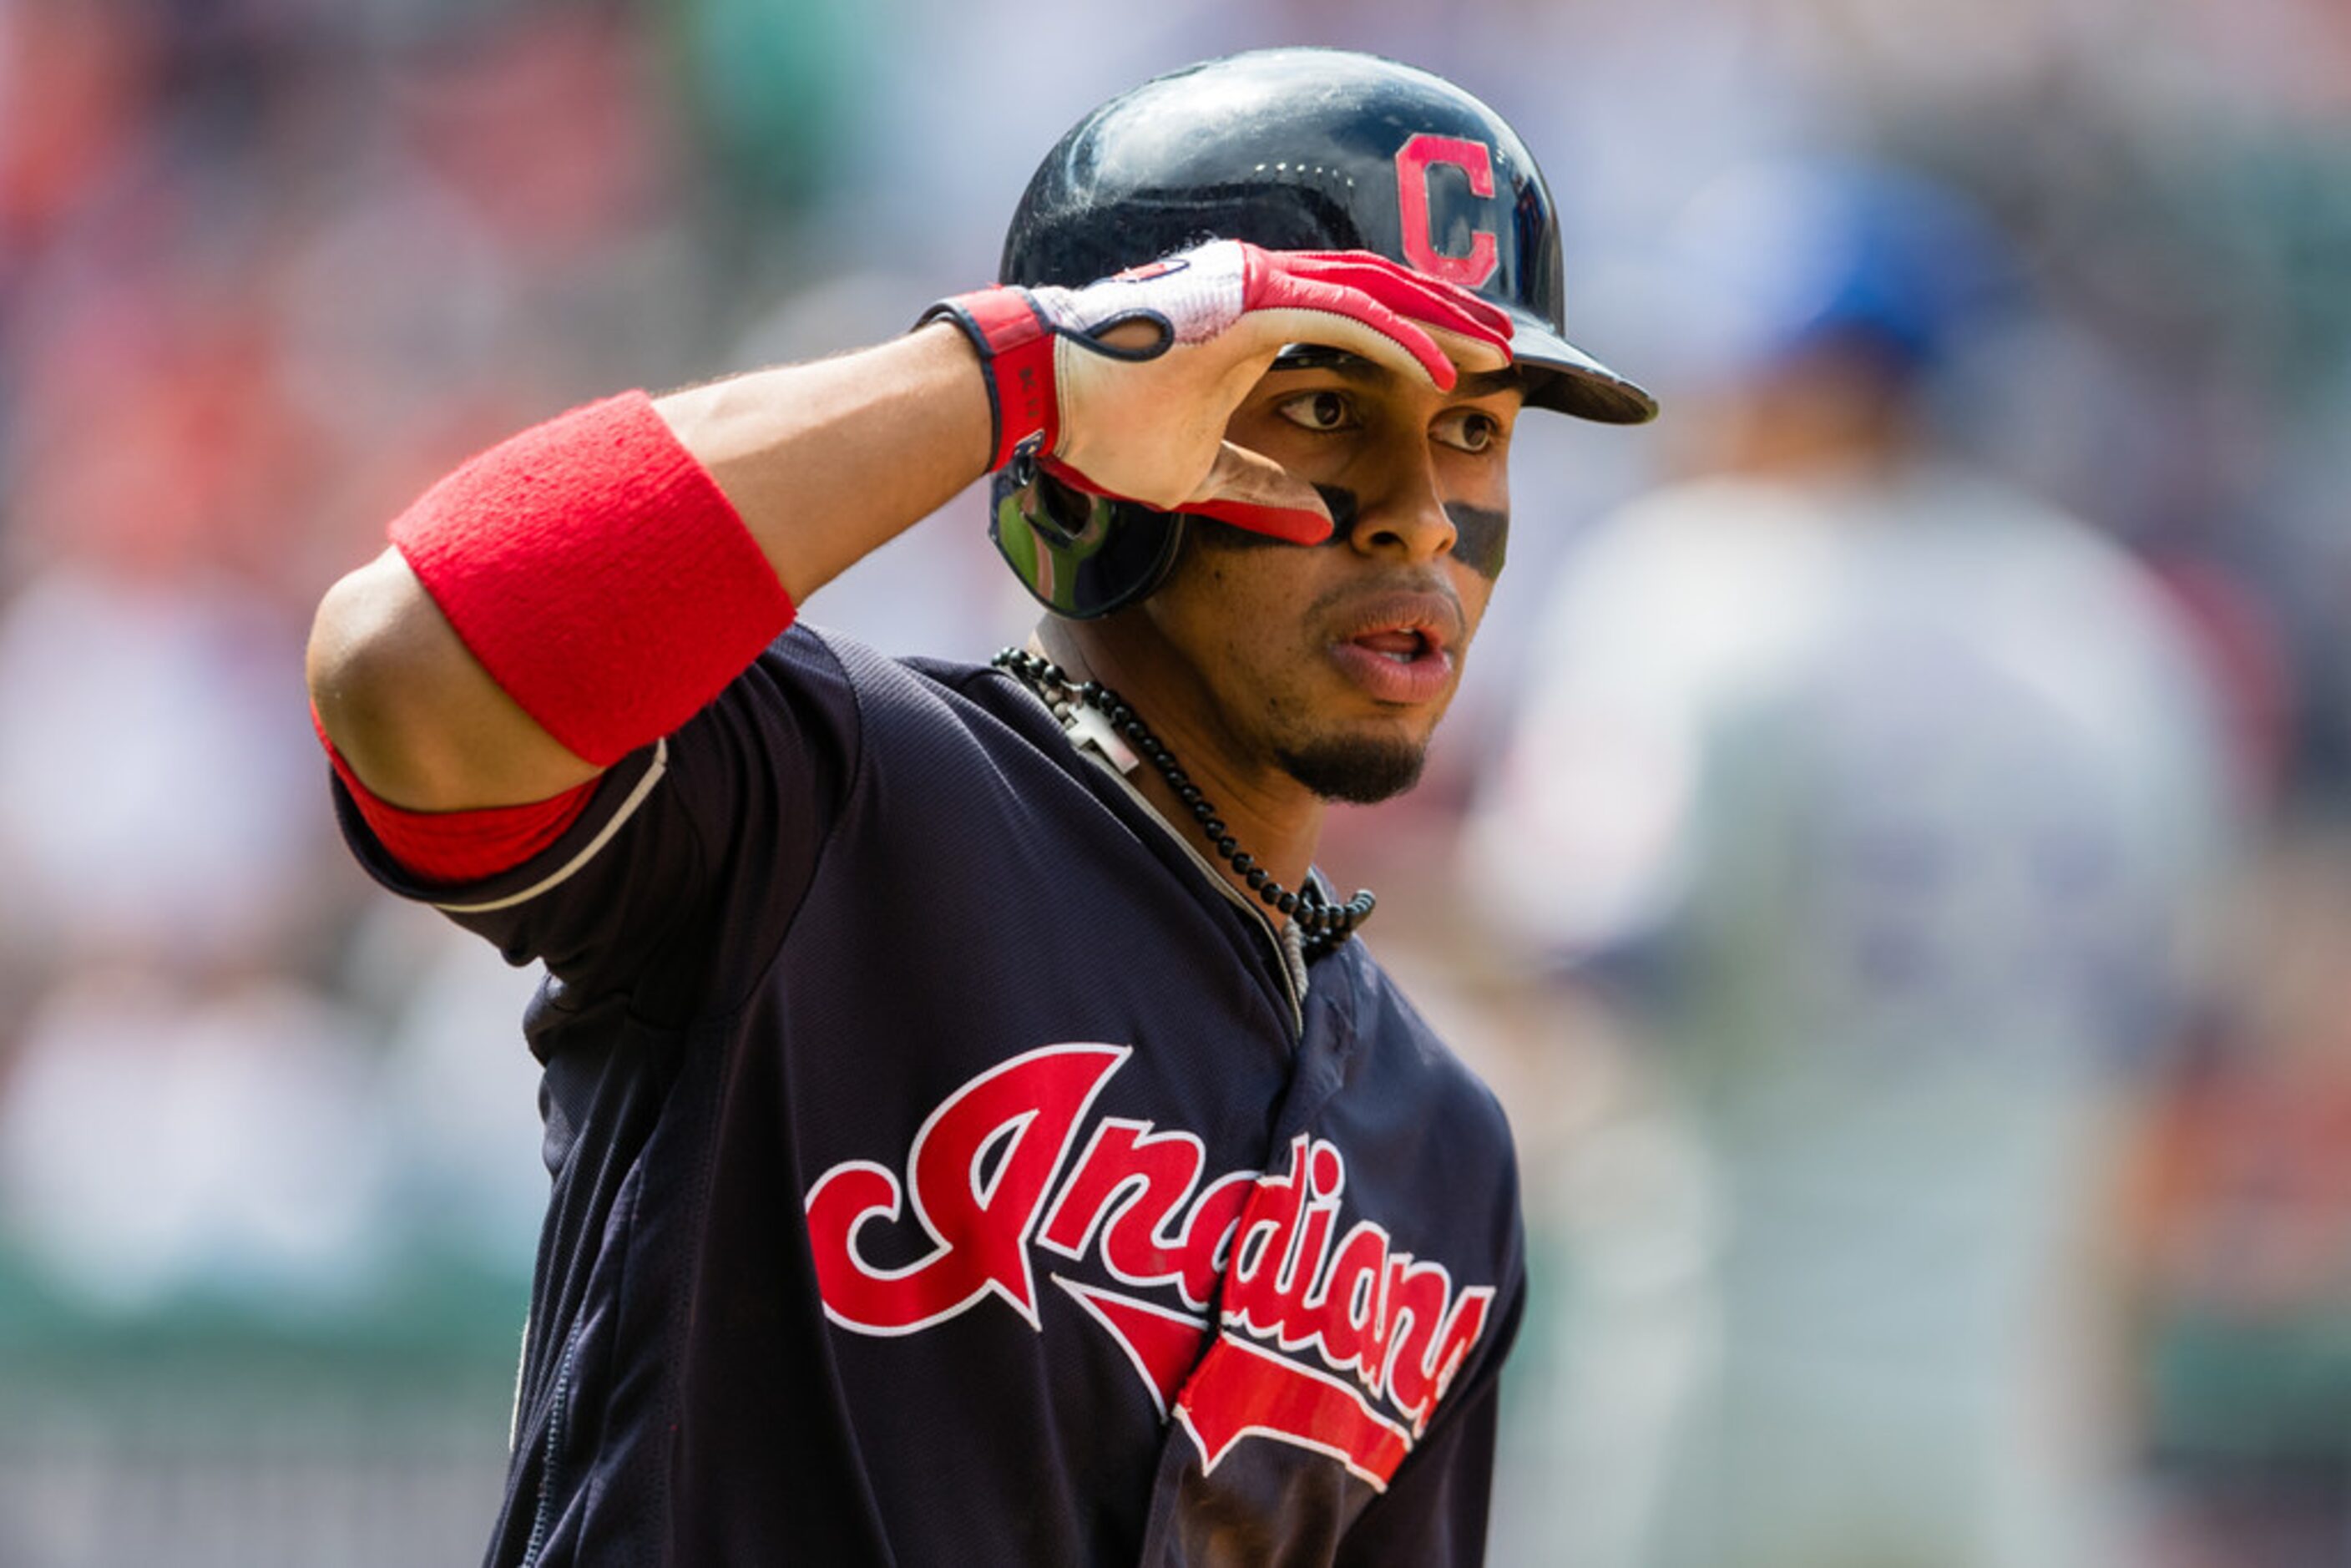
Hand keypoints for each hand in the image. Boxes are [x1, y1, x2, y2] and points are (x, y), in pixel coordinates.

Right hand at [923, 241, 1513, 542]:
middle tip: (1505, 355)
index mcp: (1253, 319)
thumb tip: (1317, 527)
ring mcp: (1253, 283)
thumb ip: (1260, 491)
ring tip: (1494, 357)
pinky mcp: (1245, 299)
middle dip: (1447, 322)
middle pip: (1380, 291)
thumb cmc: (1101, 430)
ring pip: (1374, 291)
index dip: (1414, 341)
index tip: (1463, 377)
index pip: (1355, 316)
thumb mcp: (1199, 476)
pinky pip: (1341, 316)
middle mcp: (1261, 285)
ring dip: (1439, 325)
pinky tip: (1437, 376)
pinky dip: (1395, 343)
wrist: (1035, 397)